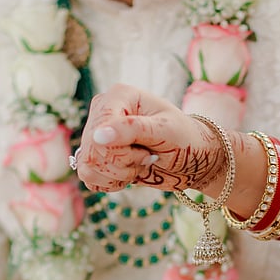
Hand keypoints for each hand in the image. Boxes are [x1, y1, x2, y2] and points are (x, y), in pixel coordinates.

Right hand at [73, 84, 226, 195]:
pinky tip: (127, 175)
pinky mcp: (98, 154)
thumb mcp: (166, 131)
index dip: (120, 151)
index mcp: (119, 97)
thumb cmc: (185, 138)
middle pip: (91, 151)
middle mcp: (103, 112)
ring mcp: (98, 134)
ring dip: (116, 175)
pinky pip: (87, 175)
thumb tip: (98, 136)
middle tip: (145, 157)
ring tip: (138, 164)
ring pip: (87, 166)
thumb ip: (133, 129)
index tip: (146, 151)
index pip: (99, 130)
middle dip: (121, 164)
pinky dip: (109, 182)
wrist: (192, 158)